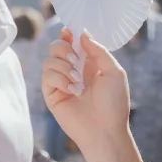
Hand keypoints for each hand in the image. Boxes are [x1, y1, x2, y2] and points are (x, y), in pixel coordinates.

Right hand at [40, 32, 133, 161]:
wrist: (105, 130)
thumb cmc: (114, 103)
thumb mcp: (114, 72)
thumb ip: (98, 51)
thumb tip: (82, 34)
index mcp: (88, 63)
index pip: (72, 42)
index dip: (69, 34)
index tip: (69, 31)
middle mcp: (72, 71)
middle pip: (56, 47)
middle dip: (64, 48)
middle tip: (76, 60)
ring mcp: (61, 83)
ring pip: (49, 60)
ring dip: (63, 66)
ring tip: (77, 80)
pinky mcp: (52, 95)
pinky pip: (47, 77)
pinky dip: (59, 79)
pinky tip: (72, 90)